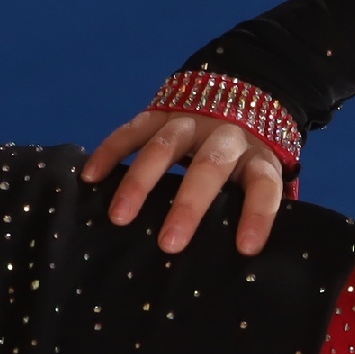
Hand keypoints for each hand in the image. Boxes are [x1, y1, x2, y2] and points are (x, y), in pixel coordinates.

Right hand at [82, 109, 284, 256]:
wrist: (238, 95)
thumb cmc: (245, 159)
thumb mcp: (262, 177)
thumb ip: (258, 208)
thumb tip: (254, 258)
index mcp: (257, 158)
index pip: (263, 186)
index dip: (258, 215)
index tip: (245, 249)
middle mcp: (225, 136)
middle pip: (210, 166)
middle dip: (189, 206)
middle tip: (169, 244)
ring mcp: (190, 122)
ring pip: (164, 147)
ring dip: (140, 182)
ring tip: (119, 218)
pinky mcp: (158, 113)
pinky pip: (131, 131)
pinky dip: (110, 153)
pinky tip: (91, 178)